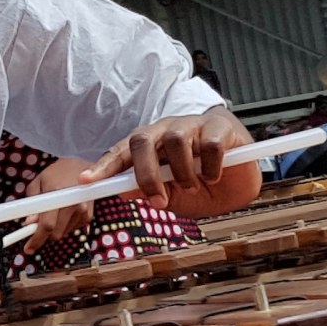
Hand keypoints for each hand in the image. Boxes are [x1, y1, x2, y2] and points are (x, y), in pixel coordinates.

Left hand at [21, 157, 94, 250]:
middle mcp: (74, 204)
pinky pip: (71, 229)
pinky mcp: (88, 216)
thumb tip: (28, 223)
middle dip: (44, 234)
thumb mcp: (39, 181)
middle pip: (56, 234)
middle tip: (36, 226)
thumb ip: (32, 203)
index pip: (47, 225)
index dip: (36, 239)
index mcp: (58, 193)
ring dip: (54, 229)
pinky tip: (64, 212)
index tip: (28, 248)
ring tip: (53, 212)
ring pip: (63, 233)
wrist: (86, 168)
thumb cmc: (59, 172)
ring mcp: (83, 211)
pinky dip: (64, 226)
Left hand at [78, 107, 252, 208]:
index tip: (86, 182)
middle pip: (143, 140)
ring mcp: (193, 126)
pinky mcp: (221, 128)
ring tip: (192, 187)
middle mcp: (167, 130)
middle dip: (145, 173)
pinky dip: (210, 166)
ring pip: (174, 139)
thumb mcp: (172, 195)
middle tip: (157, 199)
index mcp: (150, 145)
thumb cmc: (200, 183)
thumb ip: (149, 192)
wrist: (240, 178)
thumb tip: (122, 192)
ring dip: (180, 171)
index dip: (103, 166)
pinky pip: (210, 143)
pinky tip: (214, 176)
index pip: (121, 152)